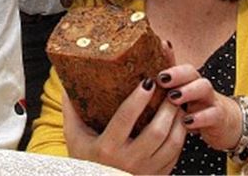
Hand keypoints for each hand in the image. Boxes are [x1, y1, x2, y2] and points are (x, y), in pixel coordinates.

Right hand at [63, 79, 185, 173]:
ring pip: (172, 143)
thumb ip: (71, 111)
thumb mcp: (74, 138)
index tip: (147, 81)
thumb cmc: (85, 162)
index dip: (138, 98)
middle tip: (170, 89)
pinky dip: (180, 135)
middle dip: (167, 107)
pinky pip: (176, 154)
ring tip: (177, 103)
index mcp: (107, 148)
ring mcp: (146, 171)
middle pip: (157, 131)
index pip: (126, 118)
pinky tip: (178, 122)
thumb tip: (67, 83)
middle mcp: (128, 161)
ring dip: (178, 120)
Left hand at [157, 64, 240, 150]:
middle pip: (191, 72)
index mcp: (186, 79)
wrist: (223, 122)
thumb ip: (160, 85)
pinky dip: (201, 117)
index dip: (167, 59)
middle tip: (161, 79)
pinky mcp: (218, 116)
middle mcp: (198, 84)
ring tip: (173, 98)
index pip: (176, 62)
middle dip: (176, 74)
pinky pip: (213, 114)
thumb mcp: (176, 96)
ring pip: (204, 88)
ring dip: (189, 91)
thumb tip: (132, 71)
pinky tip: (187, 122)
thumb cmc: (192, 107)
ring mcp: (209, 99)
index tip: (152, 59)